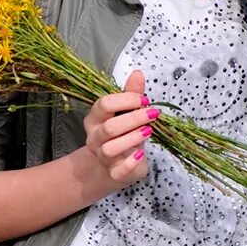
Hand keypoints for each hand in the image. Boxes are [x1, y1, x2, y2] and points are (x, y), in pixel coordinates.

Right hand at [82, 70, 158, 189]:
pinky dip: (130, 162)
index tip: (144, 100)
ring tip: (148, 132)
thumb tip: (137, 73)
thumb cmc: (123, 133)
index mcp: (95, 118)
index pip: (104, 105)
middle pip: (109, 127)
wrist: (115, 164)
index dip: (126, 100)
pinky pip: (119, 169)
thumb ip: (131, 93)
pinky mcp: (113, 172)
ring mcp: (101, 156)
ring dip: (132, 138)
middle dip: (134, 119)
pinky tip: (141, 153)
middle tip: (152, 115)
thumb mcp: (127, 112)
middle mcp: (94, 137)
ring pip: (111, 148)